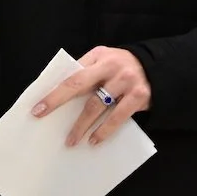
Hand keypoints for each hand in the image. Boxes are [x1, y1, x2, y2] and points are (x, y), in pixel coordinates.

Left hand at [31, 47, 151, 146]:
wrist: (158, 68)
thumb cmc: (123, 67)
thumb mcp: (105, 61)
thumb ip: (88, 73)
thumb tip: (61, 96)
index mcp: (98, 55)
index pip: (71, 74)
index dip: (54, 91)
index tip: (38, 107)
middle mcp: (110, 65)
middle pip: (78, 84)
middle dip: (57, 101)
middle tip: (43, 116)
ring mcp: (125, 80)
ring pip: (96, 105)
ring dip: (81, 125)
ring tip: (71, 140)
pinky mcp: (138, 96)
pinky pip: (117, 117)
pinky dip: (104, 130)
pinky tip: (94, 140)